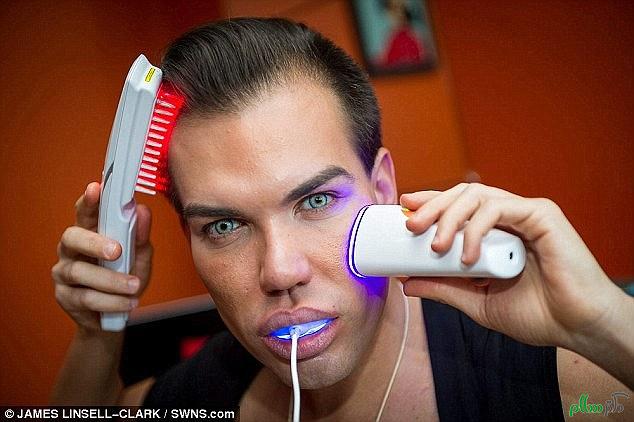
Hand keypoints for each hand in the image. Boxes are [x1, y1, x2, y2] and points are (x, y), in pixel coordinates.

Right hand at [51, 182, 152, 331]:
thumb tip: (143, 211)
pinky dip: (111, 300)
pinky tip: (129, 303)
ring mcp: (64, 273)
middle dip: (94, 242)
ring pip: (79, 271)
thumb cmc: (125, 278)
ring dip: (110, 280)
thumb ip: (140, 237)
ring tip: (134, 286)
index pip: (85, 212)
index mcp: (89, 233)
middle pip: (71, 237)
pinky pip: (86, 297)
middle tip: (116, 251)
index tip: (96, 188)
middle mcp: (71, 250)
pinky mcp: (65, 297)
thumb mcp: (139, 257)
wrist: (114, 316)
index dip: (88, 201)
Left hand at [400, 183, 629, 350]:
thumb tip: (407, 282)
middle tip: (411, 226)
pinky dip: (477, 228)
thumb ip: (444, 289)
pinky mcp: (541, 214)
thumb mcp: (477, 302)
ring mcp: (524, 213)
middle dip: (431, 207)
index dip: (430, 203)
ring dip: (449, 216)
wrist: (576, 327)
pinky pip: (499, 207)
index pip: (456, 207)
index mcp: (493, 233)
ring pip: (476, 195)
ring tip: (437, 246)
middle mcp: (507, 218)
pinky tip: (470, 256)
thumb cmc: (536, 314)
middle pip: (461, 195)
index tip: (405, 208)